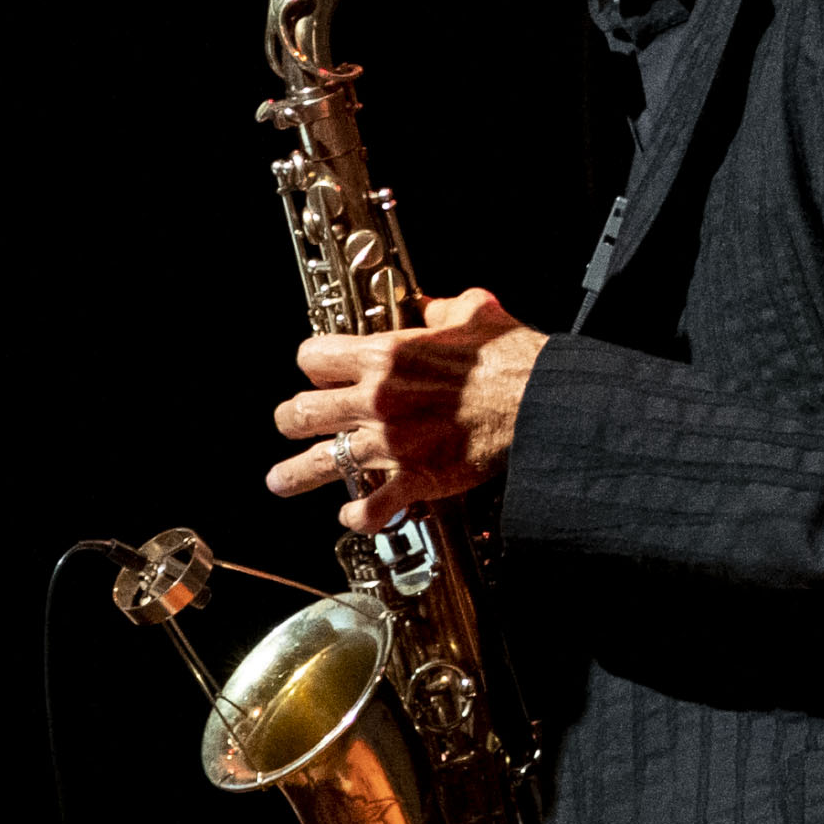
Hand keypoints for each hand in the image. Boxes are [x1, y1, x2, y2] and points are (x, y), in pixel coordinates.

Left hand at [269, 285, 545, 533]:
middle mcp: (376, 399)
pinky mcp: (415, 478)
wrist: (543, 404)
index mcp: (386, 356)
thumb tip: (435, 307)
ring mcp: (391, 443)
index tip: (319, 371)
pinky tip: (353, 516)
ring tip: (280, 481)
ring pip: (318, 463)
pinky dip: (357, 516)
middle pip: (299, 412)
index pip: (313, 357)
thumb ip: (446, 309)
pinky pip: (369, 508)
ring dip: (294, 474)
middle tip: (292, 424)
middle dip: (290, 419)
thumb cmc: (514, 361)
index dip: (313, 364)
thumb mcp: (478, 313)